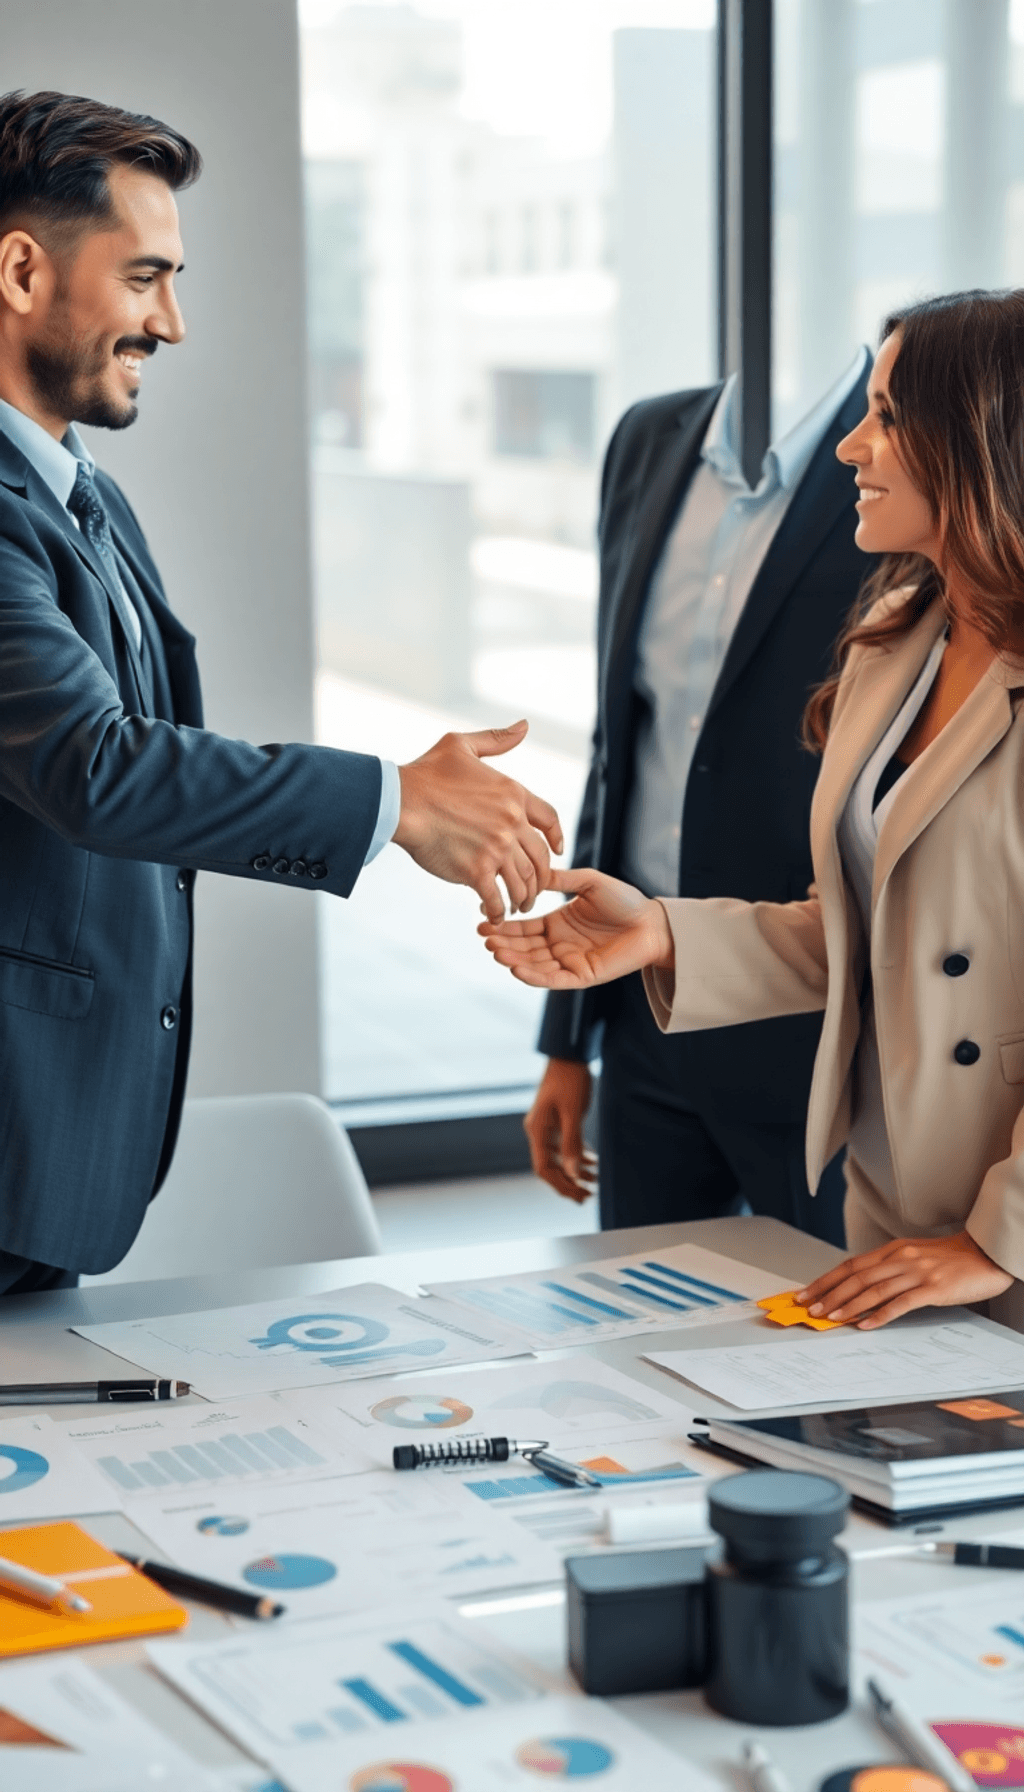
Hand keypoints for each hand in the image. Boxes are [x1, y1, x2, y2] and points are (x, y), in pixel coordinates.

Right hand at [395, 720, 562, 922]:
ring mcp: (496, 848)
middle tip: (534, 889)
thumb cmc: (426, 773)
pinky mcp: (477, 871)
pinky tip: (494, 915)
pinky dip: (499, 910)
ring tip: (517, 906)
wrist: (400, 802)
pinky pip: (497, 897)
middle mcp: (511, 822)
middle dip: (540, 877)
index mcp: (513, 793)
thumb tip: (524, 726)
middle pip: (539, 857)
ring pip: (523, 881)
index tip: (557, 852)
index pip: (550, 819)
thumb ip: (496, 739)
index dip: (557, 838)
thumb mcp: (462, 745)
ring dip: (523, 898)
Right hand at [479, 866, 672, 987]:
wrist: (653, 921)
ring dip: (513, 959)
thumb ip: (561, 880)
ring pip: (534, 965)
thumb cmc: (625, 900)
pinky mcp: (582, 977)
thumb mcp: (588, 882)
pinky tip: (515, 968)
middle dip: (503, 944)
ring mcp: (570, 962)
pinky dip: (533, 976)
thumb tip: (531, 874)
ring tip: (494, 951)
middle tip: (484, 938)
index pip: (524, 927)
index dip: (504, 926)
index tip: (482, 921)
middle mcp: (560, 945)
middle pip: (524, 948)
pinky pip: (553, 980)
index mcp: (558, 924)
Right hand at [525, 1059, 597, 1203]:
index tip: (579, 1194)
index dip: (561, 1184)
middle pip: (550, 1167)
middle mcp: (538, 1131)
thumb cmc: (570, 1079)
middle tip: (588, 1196)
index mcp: (537, 1130)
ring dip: (574, 1172)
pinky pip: (564, 1146)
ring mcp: (546, 1127)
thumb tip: (573, 1174)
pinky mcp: (556, 1121)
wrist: (569, 1054)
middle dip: (568, 1183)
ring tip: (594, 1182)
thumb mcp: (573, 1112)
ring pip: (558, 1158)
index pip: (544, 1168)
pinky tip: (592, 1163)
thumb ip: (572, 1143)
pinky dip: (576, 1157)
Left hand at [796, 1230, 1012, 1329]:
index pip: (851, 1265)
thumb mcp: (914, 1256)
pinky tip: (865, 1324)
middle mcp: (900, 1258)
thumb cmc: (951, 1259)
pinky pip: (900, 1303)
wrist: (986, 1254)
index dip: (826, 1279)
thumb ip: (890, 1268)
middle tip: (810, 1308)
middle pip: (856, 1276)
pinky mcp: (932, 1288)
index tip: (808, 1292)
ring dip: (848, 1304)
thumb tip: (861, 1287)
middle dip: (829, 1293)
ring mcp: (916, 1272)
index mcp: (893, 1250)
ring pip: (873, 1289)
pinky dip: (880, 1315)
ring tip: (830, 1317)